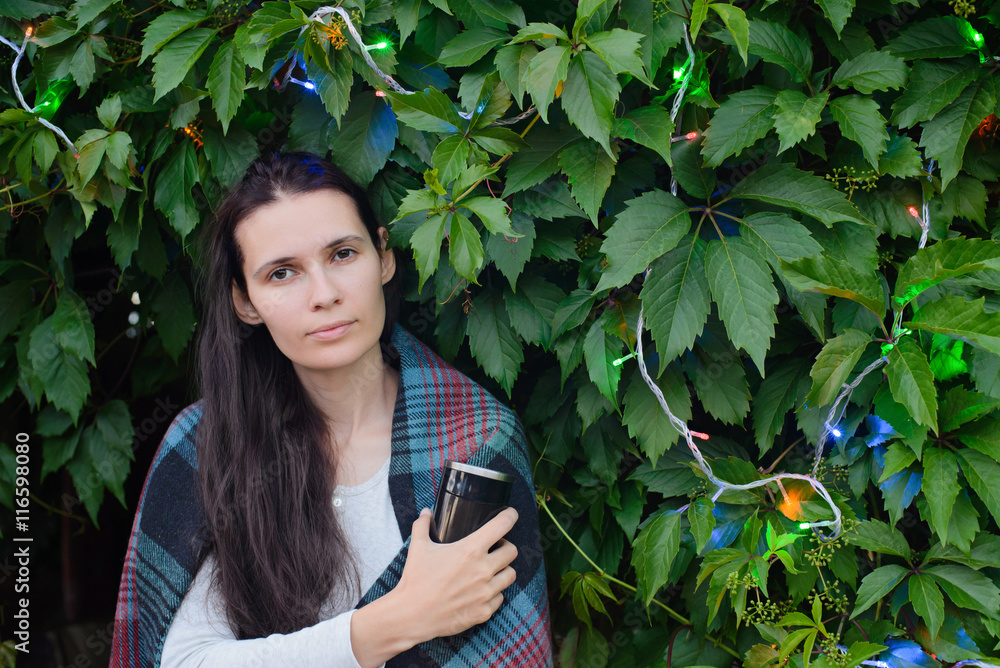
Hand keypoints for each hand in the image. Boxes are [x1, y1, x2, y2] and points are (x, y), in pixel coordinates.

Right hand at [396, 507, 518, 639]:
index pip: (502, 525)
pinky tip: (481, 590)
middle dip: (505, 546)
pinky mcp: (484, 611)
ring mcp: (485, 592)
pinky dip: (494, 592)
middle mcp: (483, 570)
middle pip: (512, 551)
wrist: (411, 615)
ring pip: (510, 575)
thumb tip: (426, 512)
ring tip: (490, 570)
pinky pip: (500, 597)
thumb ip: (423, 526)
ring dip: (502, 570)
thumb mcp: (418, 548)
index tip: (510, 514)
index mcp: (470, 550)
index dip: (510, 516)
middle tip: (495, 547)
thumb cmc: (416, 580)